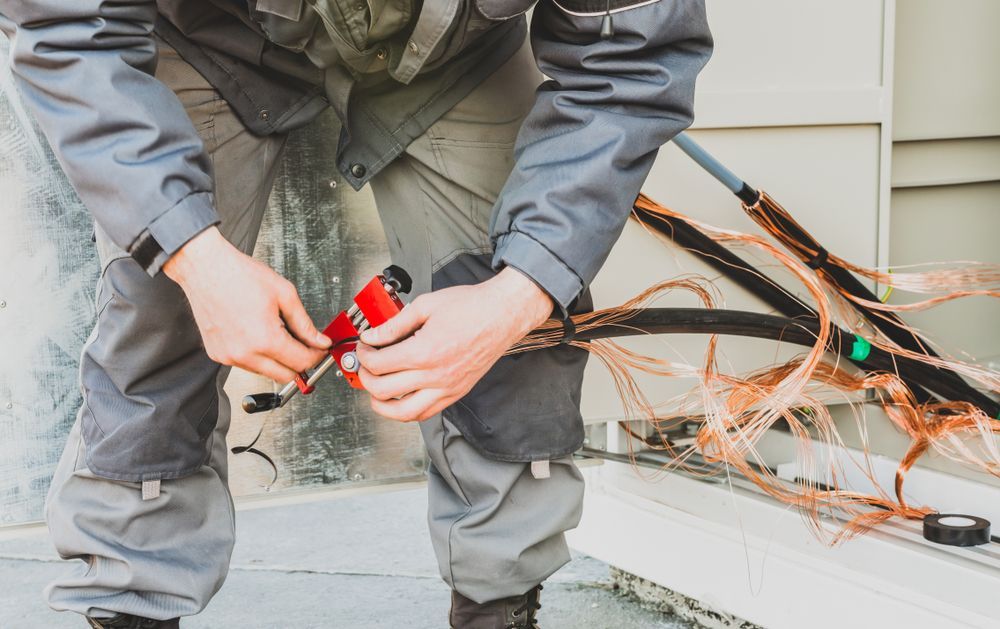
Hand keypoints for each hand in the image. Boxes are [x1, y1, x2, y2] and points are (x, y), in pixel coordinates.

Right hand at [164, 227, 330, 382]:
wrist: (205, 268)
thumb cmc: (239, 275)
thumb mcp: (284, 294)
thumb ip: (305, 323)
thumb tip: (318, 340)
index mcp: (265, 339)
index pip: (301, 363)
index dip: (317, 356)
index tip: (321, 350)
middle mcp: (245, 354)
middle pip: (286, 376)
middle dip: (300, 363)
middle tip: (307, 347)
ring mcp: (229, 357)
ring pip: (266, 372)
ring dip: (278, 360)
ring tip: (279, 333)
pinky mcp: (217, 355)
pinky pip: (246, 364)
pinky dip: (258, 356)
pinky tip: (259, 334)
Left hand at [355, 267, 553, 421]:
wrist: (502, 314)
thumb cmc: (472, 307)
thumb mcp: (426, 305)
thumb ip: (395, 324)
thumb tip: (373, 335)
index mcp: (424, 351)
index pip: (378, 364)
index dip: (363, 354)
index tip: (364, 346)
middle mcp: (434, 375)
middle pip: (383, 389)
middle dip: (366, 376)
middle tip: (365, 364)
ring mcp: (446, 388)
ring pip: (402, 412)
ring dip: (381, 404)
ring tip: (375, 391)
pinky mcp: (456, 393)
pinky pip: (425, 414)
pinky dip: (406, 412)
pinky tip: (400, 400)